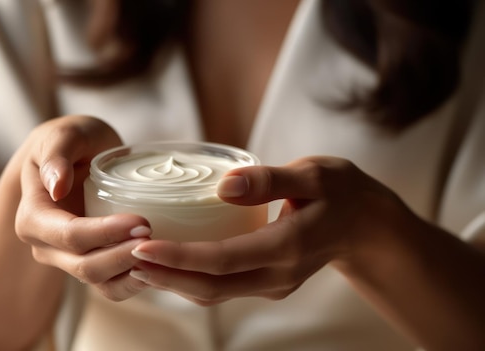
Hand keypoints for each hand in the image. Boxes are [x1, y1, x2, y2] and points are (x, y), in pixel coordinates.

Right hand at [13, 115, 151, 300]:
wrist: (77, 157)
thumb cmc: (71, 141)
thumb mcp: (63, 134)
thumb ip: (57, 153)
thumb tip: (56, 186)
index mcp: (33, 218)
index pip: (69, 235)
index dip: (105, 233)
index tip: (141, 221)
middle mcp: (46, 247)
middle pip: (85, 266)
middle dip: (123, 256)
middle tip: (156, 236)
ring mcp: (68, 261)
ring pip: (100, 283)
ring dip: (132, 273)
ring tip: (161, 252)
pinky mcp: (92, 265)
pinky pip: (113, 287)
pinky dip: (136, 281)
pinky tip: (159, 265)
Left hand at [129, 156, 412, 304]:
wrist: (367, 226)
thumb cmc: (342, 192)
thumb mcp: (315, 174)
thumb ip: (270, 180)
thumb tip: (224, 186)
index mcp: (288, 247)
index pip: (221, 260)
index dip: (178, 256)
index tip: (141, 245)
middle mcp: (277, 275)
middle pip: (210, 286)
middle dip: (165, 275)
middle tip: (126, 256)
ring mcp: (273, 284)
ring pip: (213, 293)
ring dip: (174, 281)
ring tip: (136, 262)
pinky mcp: (268, 284)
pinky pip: (222, 288)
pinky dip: (191, 279)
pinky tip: (168, 263)